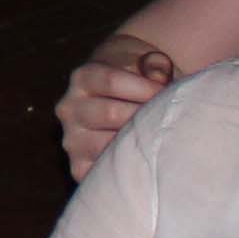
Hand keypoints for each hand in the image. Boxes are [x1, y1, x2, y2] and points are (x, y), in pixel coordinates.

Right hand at [56, 32, 179, 182]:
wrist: (122, 108)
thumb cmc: (140, 84)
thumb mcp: (147, 65)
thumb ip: (155, 65)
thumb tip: (158, 78)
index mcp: (82, 78)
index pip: (111, 81)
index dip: (145, 87)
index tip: (168, 92)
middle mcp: (70, 109)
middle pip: (111, 113)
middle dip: (145, 115)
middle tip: (169, 118)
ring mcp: (72, 140)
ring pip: (109, 145)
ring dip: (139, 143)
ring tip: (159, 138)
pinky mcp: (79, 168)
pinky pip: (107, 172)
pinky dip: (131, 166)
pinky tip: (147, 158)